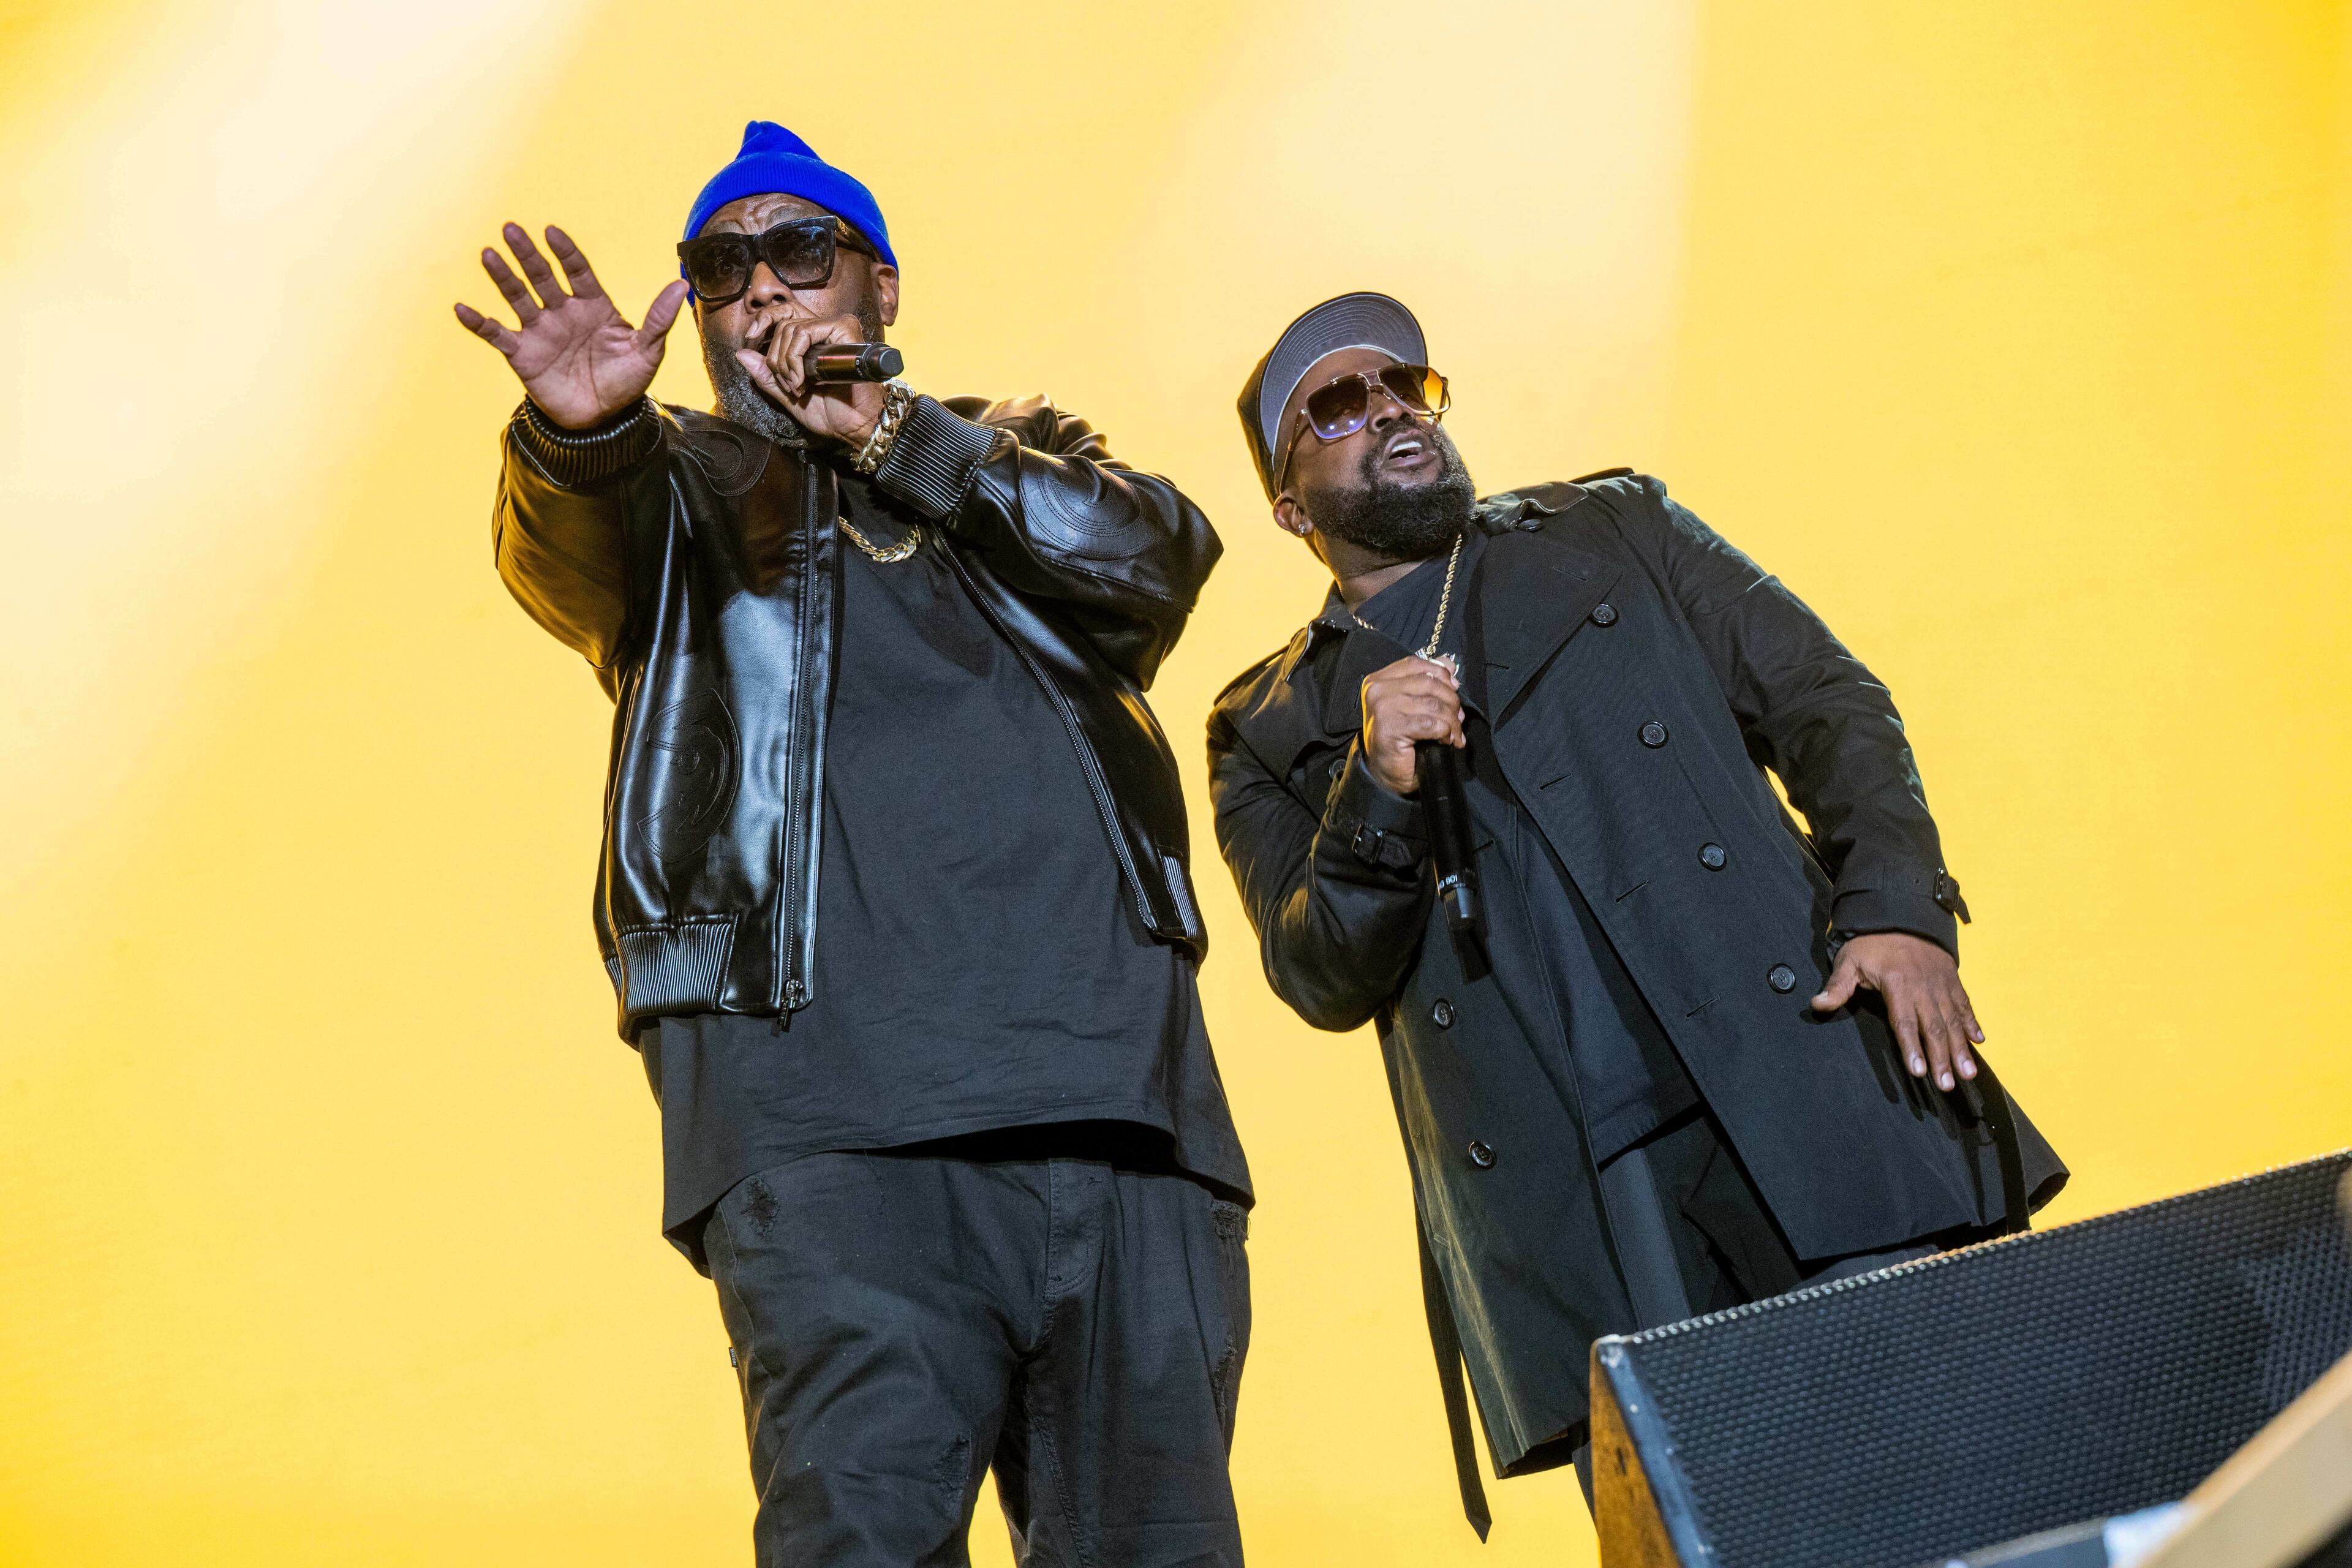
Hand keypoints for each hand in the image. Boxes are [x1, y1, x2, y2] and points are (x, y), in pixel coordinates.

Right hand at [454, 223, 687, 430]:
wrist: (602, 418)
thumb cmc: (625, 381)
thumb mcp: (647, 351)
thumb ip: (658, 319)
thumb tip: (680, 287)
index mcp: (592, 305)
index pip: (577, 271)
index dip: (565, 252)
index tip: (551, 232)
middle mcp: (563, 312)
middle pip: (542, 276)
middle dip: (527, 254)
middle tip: (511, 229)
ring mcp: (540, 331)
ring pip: (518, 297)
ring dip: (503, 277)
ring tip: (488, 254)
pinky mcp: (523, 354)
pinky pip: (497, 335)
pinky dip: (479, 323)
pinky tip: (461, 308)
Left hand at [733, 312, 889, 447]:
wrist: (854, 426)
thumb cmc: (830, 413)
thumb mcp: (787, 394)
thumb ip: (766, 375)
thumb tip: (742, 353)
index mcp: (814, 340)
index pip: (784, 313)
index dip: (764, 320)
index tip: (750, 338)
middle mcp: (825, 330)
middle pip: (783, 322)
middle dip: (774, 357)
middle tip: (785, 383)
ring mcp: (836, 328)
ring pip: (791, 328)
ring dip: (785, 363)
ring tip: (797, 386)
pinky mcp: (845, 331)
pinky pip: (805, 333)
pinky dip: (795, 359)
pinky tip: (803, 380)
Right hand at [1360, 654, 1464, 794]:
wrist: (1384, 771)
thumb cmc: (1398, 737)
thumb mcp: (1413, 704)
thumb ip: (1428, 680)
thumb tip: (1449, 664)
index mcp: (1379, 679)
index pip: (1416, 664)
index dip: (1440, 674)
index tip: (1455, 689)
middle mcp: (1377, 690)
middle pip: (1429, 682)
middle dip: (1451, 701)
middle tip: (1458, 718)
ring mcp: (1382, 708)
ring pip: (1434, 704)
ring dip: (1451, 721)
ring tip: (1454, 733)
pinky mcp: (1391, 728)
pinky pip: (1431, 724)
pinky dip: (1445, 732)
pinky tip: (1446, 741)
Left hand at [1811, 932, 1983, 1091]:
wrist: (1902, 913)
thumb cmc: (1872, 942)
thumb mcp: (1849, 960)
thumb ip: (1838, 985)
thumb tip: (1818, 1004)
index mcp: (1897, 985)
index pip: (1905, 1022)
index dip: (1912, 1048)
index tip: (1919, 1071)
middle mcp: (1923, 987)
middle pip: (1933, 1028)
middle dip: (1941, 1058)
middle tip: (1946, 1085)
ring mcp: (1941, 984)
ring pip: (1953, 1021)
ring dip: (1960, 1049)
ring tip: (1967, 1073)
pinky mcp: (1952, 980)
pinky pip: (1964, 1004)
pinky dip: (1972, 1023)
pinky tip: (1979, 1042)